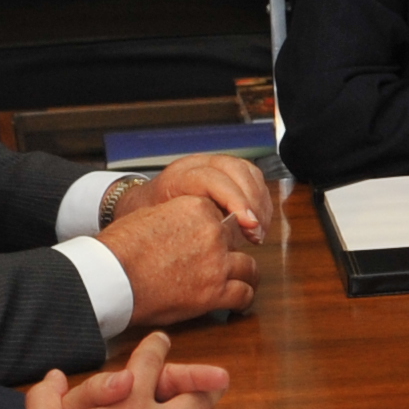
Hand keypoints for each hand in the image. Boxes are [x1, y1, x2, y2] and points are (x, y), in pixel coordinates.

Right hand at [100, 191, 257, 326]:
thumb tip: (176, 228)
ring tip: (241, 282)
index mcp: (196, 208)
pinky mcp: (214, 292)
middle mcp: (212, 233)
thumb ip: (174, 219)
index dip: (216, 234)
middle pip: (234, 242)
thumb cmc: (120, 248)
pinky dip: (243, 301)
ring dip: (244, 276)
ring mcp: (216, 263)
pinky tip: (238, 305)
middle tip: (223, 265)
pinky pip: (243, 295)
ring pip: (247, 267)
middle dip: (228, 253)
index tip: (212, 245)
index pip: (220, 218)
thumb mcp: (150, 216)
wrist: (112, 275)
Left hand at [135, 153, 275, 241]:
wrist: (147, 206)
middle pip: (235, 170)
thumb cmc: (154, 220)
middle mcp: (197, 165)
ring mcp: (214, 164)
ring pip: (247, 171)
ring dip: (260, 202)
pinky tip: (258, 221)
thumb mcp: (163, 227)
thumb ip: (188, 231)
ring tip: (258, 231)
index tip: (248, 225)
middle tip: (256, 233)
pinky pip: (253, 177)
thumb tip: (217, 243)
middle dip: (252, 202)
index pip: (211, 178)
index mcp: (178, 176)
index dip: (234, 200)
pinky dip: (261, 199)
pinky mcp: (228, 171)